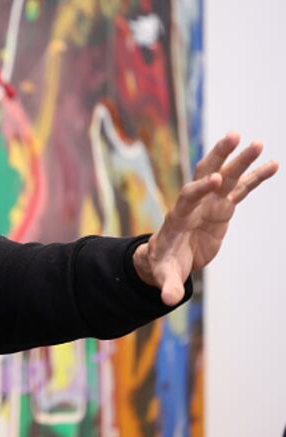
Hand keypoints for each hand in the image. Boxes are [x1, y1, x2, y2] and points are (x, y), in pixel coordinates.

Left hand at [133, 132, 278, 305]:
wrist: (167, 258)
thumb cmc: (163, 264)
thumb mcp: (163, 275)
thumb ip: (167, 285)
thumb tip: (166, 300)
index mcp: (178, 218)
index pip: (187, 198)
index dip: (198, 190)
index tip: (213, 182)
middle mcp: (194, 204)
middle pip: (205, 174)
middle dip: (218, 157)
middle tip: (233, 136)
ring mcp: (210, 203)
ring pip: (226, 177)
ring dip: (241, 160)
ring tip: (258, 143)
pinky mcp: (223, 208)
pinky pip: (241, 189)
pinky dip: (255, 177)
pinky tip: (273, 163)